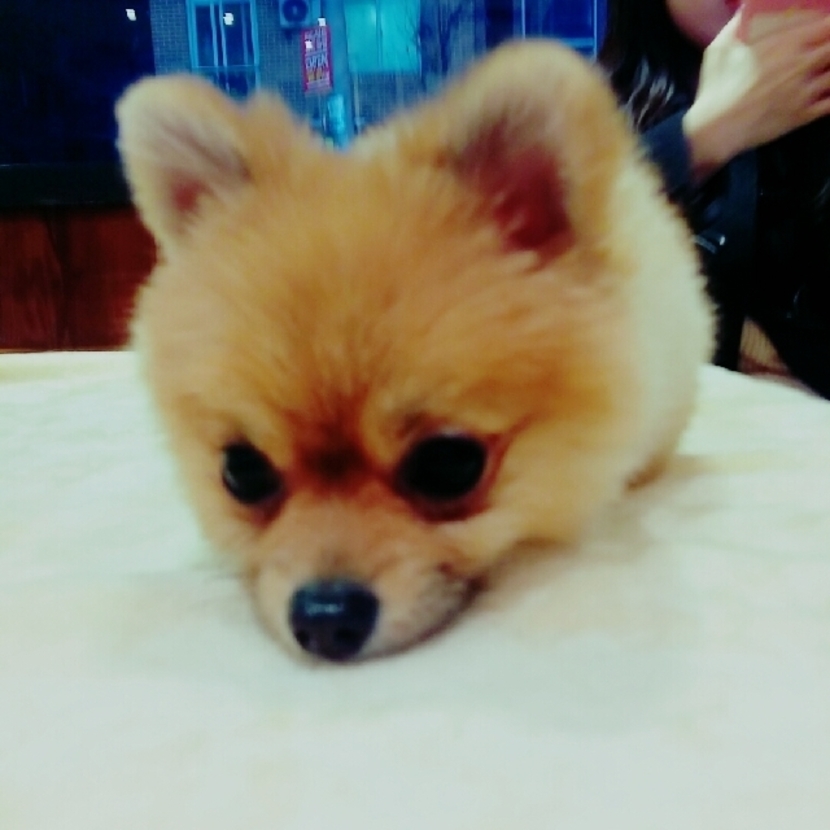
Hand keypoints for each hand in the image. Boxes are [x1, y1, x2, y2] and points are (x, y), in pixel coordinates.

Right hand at [683, 12, 829, 180]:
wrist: (715, 130)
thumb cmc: (716, 89)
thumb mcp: (720, 49)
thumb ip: (737, 25)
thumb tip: (745, 9)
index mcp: (786, 45)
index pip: (827, 25)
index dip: (829, 26)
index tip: (826, 27)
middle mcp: (801, 65)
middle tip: (825, 51)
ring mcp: (804, 92)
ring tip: (826, 71)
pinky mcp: (802, 115)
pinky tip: (828, 94)